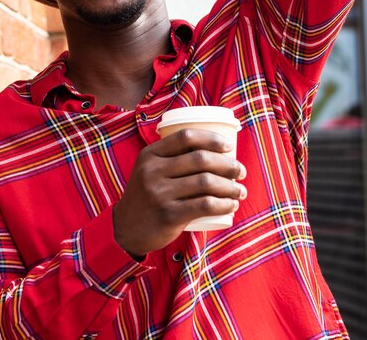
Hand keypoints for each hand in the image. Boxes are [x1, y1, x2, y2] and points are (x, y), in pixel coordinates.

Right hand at [113, 128, 246, 258]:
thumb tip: (211, 146)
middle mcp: (153, 171)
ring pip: (206, 182)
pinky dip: (224, 204)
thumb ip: (170, 157)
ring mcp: (160, 193)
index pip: (185, 137)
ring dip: (230, 186)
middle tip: (241, 171)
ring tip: (240, 191)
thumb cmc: (147, 195)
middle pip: (200, 159)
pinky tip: (231, 205)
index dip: (211, 138)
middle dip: (228, 164)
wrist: (126, 228)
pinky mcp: (169, 215)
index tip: (229, 147)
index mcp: (150, 154)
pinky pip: (204, 205)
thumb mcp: (149, 169)